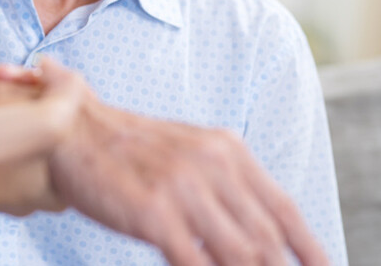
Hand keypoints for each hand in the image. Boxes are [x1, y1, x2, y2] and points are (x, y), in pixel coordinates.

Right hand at [45, 95, 328, 265]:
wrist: (70, 130)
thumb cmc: (128, 151)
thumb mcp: (188, 153)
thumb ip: (224, 186)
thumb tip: (258, 236)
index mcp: (227, 150)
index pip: (284, 209)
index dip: (310, 249)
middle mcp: (212, 165)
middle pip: (266, 239)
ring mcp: (184, 189)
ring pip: (240, 255)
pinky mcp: (154, 213)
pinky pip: (195, 263)